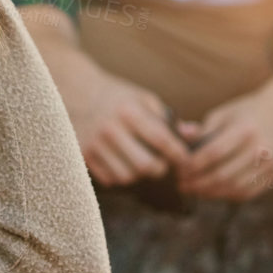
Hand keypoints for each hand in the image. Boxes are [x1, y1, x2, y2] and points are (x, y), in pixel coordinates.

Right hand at [62, 66, 191, 186]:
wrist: (78, 93)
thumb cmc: (119, 97)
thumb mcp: (143, 99)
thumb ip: (169, 118)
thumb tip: (194, 134)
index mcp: (128, 111)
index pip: (161, 139)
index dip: (178, 153)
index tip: (186, 159)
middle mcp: (110, 128)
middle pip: (145, 165)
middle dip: (160, 169)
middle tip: (162, 164)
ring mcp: (94, 144)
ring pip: (127, 177)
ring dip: (140, 175)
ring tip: (142, 163)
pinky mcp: (83, 156)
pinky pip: (110, 179)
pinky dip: (121, 176)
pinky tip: (124, 163)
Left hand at [174, 85, 272, 201]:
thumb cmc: (246, 112)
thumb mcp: (223, 113)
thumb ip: (202, 129)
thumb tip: (177, 137)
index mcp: (246, 129)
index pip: (214, 152)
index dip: (193, 165)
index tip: (178, 169)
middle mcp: (261, 148)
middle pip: (224, 175)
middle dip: (199, 183)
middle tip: (182, 184)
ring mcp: (271, 164)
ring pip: (235, 188)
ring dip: (210, 193)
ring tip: (194, 189)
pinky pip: (247, 192)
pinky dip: (227, 195)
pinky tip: (212, 191)